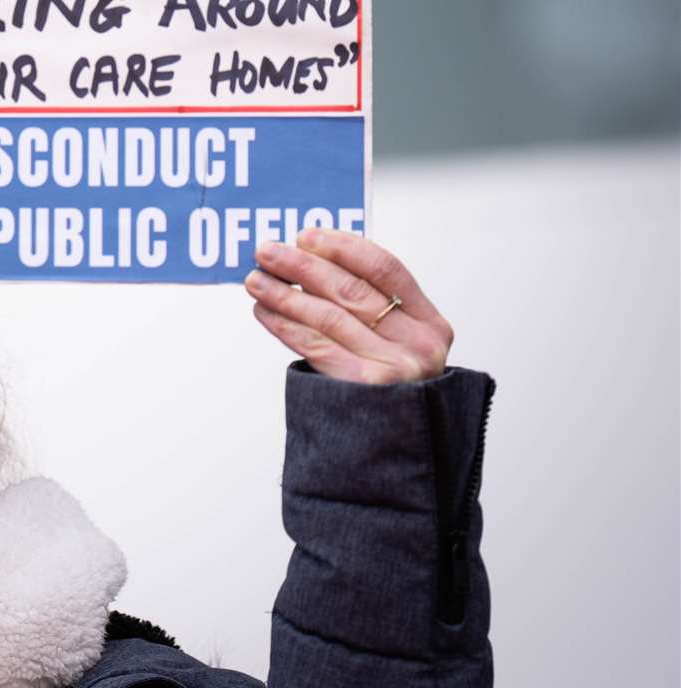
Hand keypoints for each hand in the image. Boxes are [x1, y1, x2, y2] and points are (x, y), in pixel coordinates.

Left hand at [243, 228, 454, 384]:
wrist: (395, 452)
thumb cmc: (390, 389)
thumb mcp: (397, 345)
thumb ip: (369, 307)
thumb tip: (307, 260)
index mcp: (431, 324)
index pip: (385, 268)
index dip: (342, 247)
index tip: (306, 235)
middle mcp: (418, 345)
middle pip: (351, 289)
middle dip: (302, 265)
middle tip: (266, 251)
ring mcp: (394, 368)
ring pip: (328, 315)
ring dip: (284, 293)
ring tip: (255, 280)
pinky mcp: (364, 387)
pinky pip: (315, 345)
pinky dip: (285, 324)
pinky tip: (265, 311)